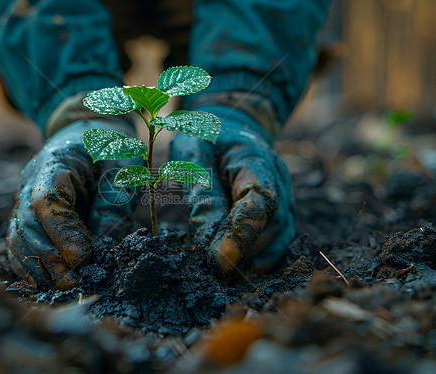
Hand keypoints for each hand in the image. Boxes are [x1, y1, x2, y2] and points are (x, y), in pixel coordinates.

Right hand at [7, 119, 136, 289]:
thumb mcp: (124, 165)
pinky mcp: (26, 214)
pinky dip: (30, 265)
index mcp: (55, 161)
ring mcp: (24, 198)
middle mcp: (31, 181)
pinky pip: (19, 243)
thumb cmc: (110, 147)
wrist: (89, 132)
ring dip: (38, 267)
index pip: (46, 200)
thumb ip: (114, 201)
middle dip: (50, 258)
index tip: (82, 258)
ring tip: (64, 287)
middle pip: (27, 224)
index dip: (61, 232)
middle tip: (75, 282)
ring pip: (18, 237)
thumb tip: (105, 247)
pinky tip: (49, 282)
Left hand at [170, 104, 295, 282]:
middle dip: (244, 252)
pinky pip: (278, 241)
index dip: (241, 233)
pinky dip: (260, 260)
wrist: (228, 125)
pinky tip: (236, 271)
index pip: (260, 200)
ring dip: (253, 261)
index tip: (217, 261)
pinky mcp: (280, 211)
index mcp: (257, 158)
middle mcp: (280, 179)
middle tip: (213, 273)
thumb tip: (207, 244)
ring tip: (222, 276)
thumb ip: (202, 195)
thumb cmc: (204, 137)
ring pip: (280, 237)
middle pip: (273, 224)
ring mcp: (285, 195)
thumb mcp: (192, 156)